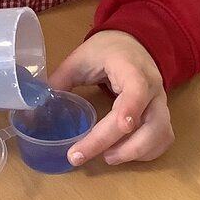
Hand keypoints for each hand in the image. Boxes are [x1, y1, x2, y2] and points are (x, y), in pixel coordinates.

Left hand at [49, 30, 172, 165]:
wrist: (134, 42)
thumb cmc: (106, 50)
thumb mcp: (80, 58)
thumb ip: (60, 81)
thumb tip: (35, 107)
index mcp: (132, 69)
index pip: (137, 90)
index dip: (130, 110)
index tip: (121, 127)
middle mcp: (152, 88)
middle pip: (150, 122)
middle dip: (124, 145)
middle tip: (86, 154)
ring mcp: (161, 103)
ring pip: (161, 134)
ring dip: (135, 152)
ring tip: (108, 157)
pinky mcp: (162, 114)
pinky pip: (163, 139)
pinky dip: (146, 152)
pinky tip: (124, 154)